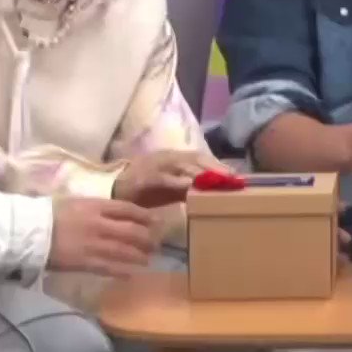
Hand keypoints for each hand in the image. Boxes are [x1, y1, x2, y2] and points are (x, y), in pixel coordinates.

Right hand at [48, 197, 157, 276]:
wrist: (30, 232)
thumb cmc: (47, 212)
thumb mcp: (72, 201)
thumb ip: (92, 206)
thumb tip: (107, 210)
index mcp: (95, 205)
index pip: (127, 209)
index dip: (144, 216)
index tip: (155, 221)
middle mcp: (100, 224)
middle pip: (132, 231)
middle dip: (147, 238)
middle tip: (155, 244)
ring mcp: (95, 245)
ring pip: (125, 251)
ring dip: (139, 256)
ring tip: (147, 260)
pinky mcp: (87, 263)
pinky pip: (111, 268)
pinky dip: (124, 271)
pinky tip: (131, 274)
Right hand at [112, 149, 229, 207]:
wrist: (115, 190)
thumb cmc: (145, 189)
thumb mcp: (171, 189)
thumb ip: (189, 188)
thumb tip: (214, 193)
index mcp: (173, 159)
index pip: (199, 158)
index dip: (217, 164)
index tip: (236, 175)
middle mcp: (167, 158)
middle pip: (194, 158)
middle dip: (213, 167)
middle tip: (232, 179)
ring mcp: (156, 165)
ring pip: (182, 165)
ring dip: (200, 172)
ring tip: (217, 180)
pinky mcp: (146, 177)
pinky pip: (165, 178)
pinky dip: (178, 181)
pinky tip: (190, 187)